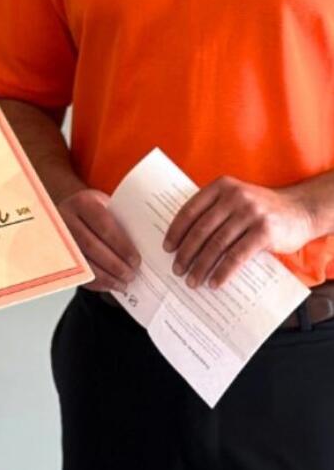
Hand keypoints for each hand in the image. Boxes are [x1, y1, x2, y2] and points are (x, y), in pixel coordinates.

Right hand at [57, 187, 140, 291]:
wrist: (72, 210)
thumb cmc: (97, 210)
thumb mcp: (109, 205)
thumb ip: (123, 220)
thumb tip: (146, 244)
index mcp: (83, 203)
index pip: (103, 226)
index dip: (121, 245)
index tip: (136, 260)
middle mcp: (65, 219)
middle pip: (91, 246)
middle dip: (114, 264)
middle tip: (132, 274)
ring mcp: (58, 237)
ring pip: (83, 261)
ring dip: (106, 276)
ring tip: (123, 283)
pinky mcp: (58, 254)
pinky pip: (76, 271)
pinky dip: (95, 282)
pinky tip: (110, 285)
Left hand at [163, 176, 315, 287]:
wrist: (302, 209)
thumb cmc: (262, 208)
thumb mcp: (236, 199)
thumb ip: (214, 210)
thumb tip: (183, 240)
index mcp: (221, 186)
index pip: (190, 210)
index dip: (176, 231)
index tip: (167, 248)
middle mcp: (234, 197)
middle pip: (201, 229)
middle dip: (186, 253)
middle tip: (177, 269)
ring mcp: (250, 213)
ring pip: (217, 244)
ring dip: (201, 266)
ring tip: (193, 280)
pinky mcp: (264, 232)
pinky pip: (237, 256)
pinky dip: (223, 271)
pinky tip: (215, 282)